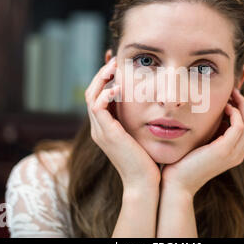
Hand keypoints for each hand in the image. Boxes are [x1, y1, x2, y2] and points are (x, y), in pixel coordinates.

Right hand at [85, 57, 160, 190]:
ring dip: (102, 78)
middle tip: (115, 60)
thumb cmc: (148, 161)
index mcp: (106, 127)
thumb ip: (140, 119)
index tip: (117, 64)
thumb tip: (151, 104)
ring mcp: (100, 131)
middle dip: (102, 73)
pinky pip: (98, 106)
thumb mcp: (142, 135)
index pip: (99, 95)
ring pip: (91, 95)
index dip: (105, 78)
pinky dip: (106, 93)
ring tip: (115, 67)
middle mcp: (99, 128)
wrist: (145, 184)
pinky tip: (120, 87)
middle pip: (91, 91)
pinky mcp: (106, 133)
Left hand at [161, 88, 243, 196]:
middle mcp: (239, 153)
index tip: (231, 97)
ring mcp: (234, 153)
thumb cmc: (184, 163)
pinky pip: (239, 126)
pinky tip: (224, 107)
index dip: (243, 109)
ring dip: (241, 105)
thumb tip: (213, 114)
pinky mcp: (225, 150)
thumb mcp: (202, 144)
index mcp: (235, 152)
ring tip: (229, 95)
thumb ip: (211, 132)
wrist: (177, 183)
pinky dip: (234, 113)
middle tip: (233, 92)